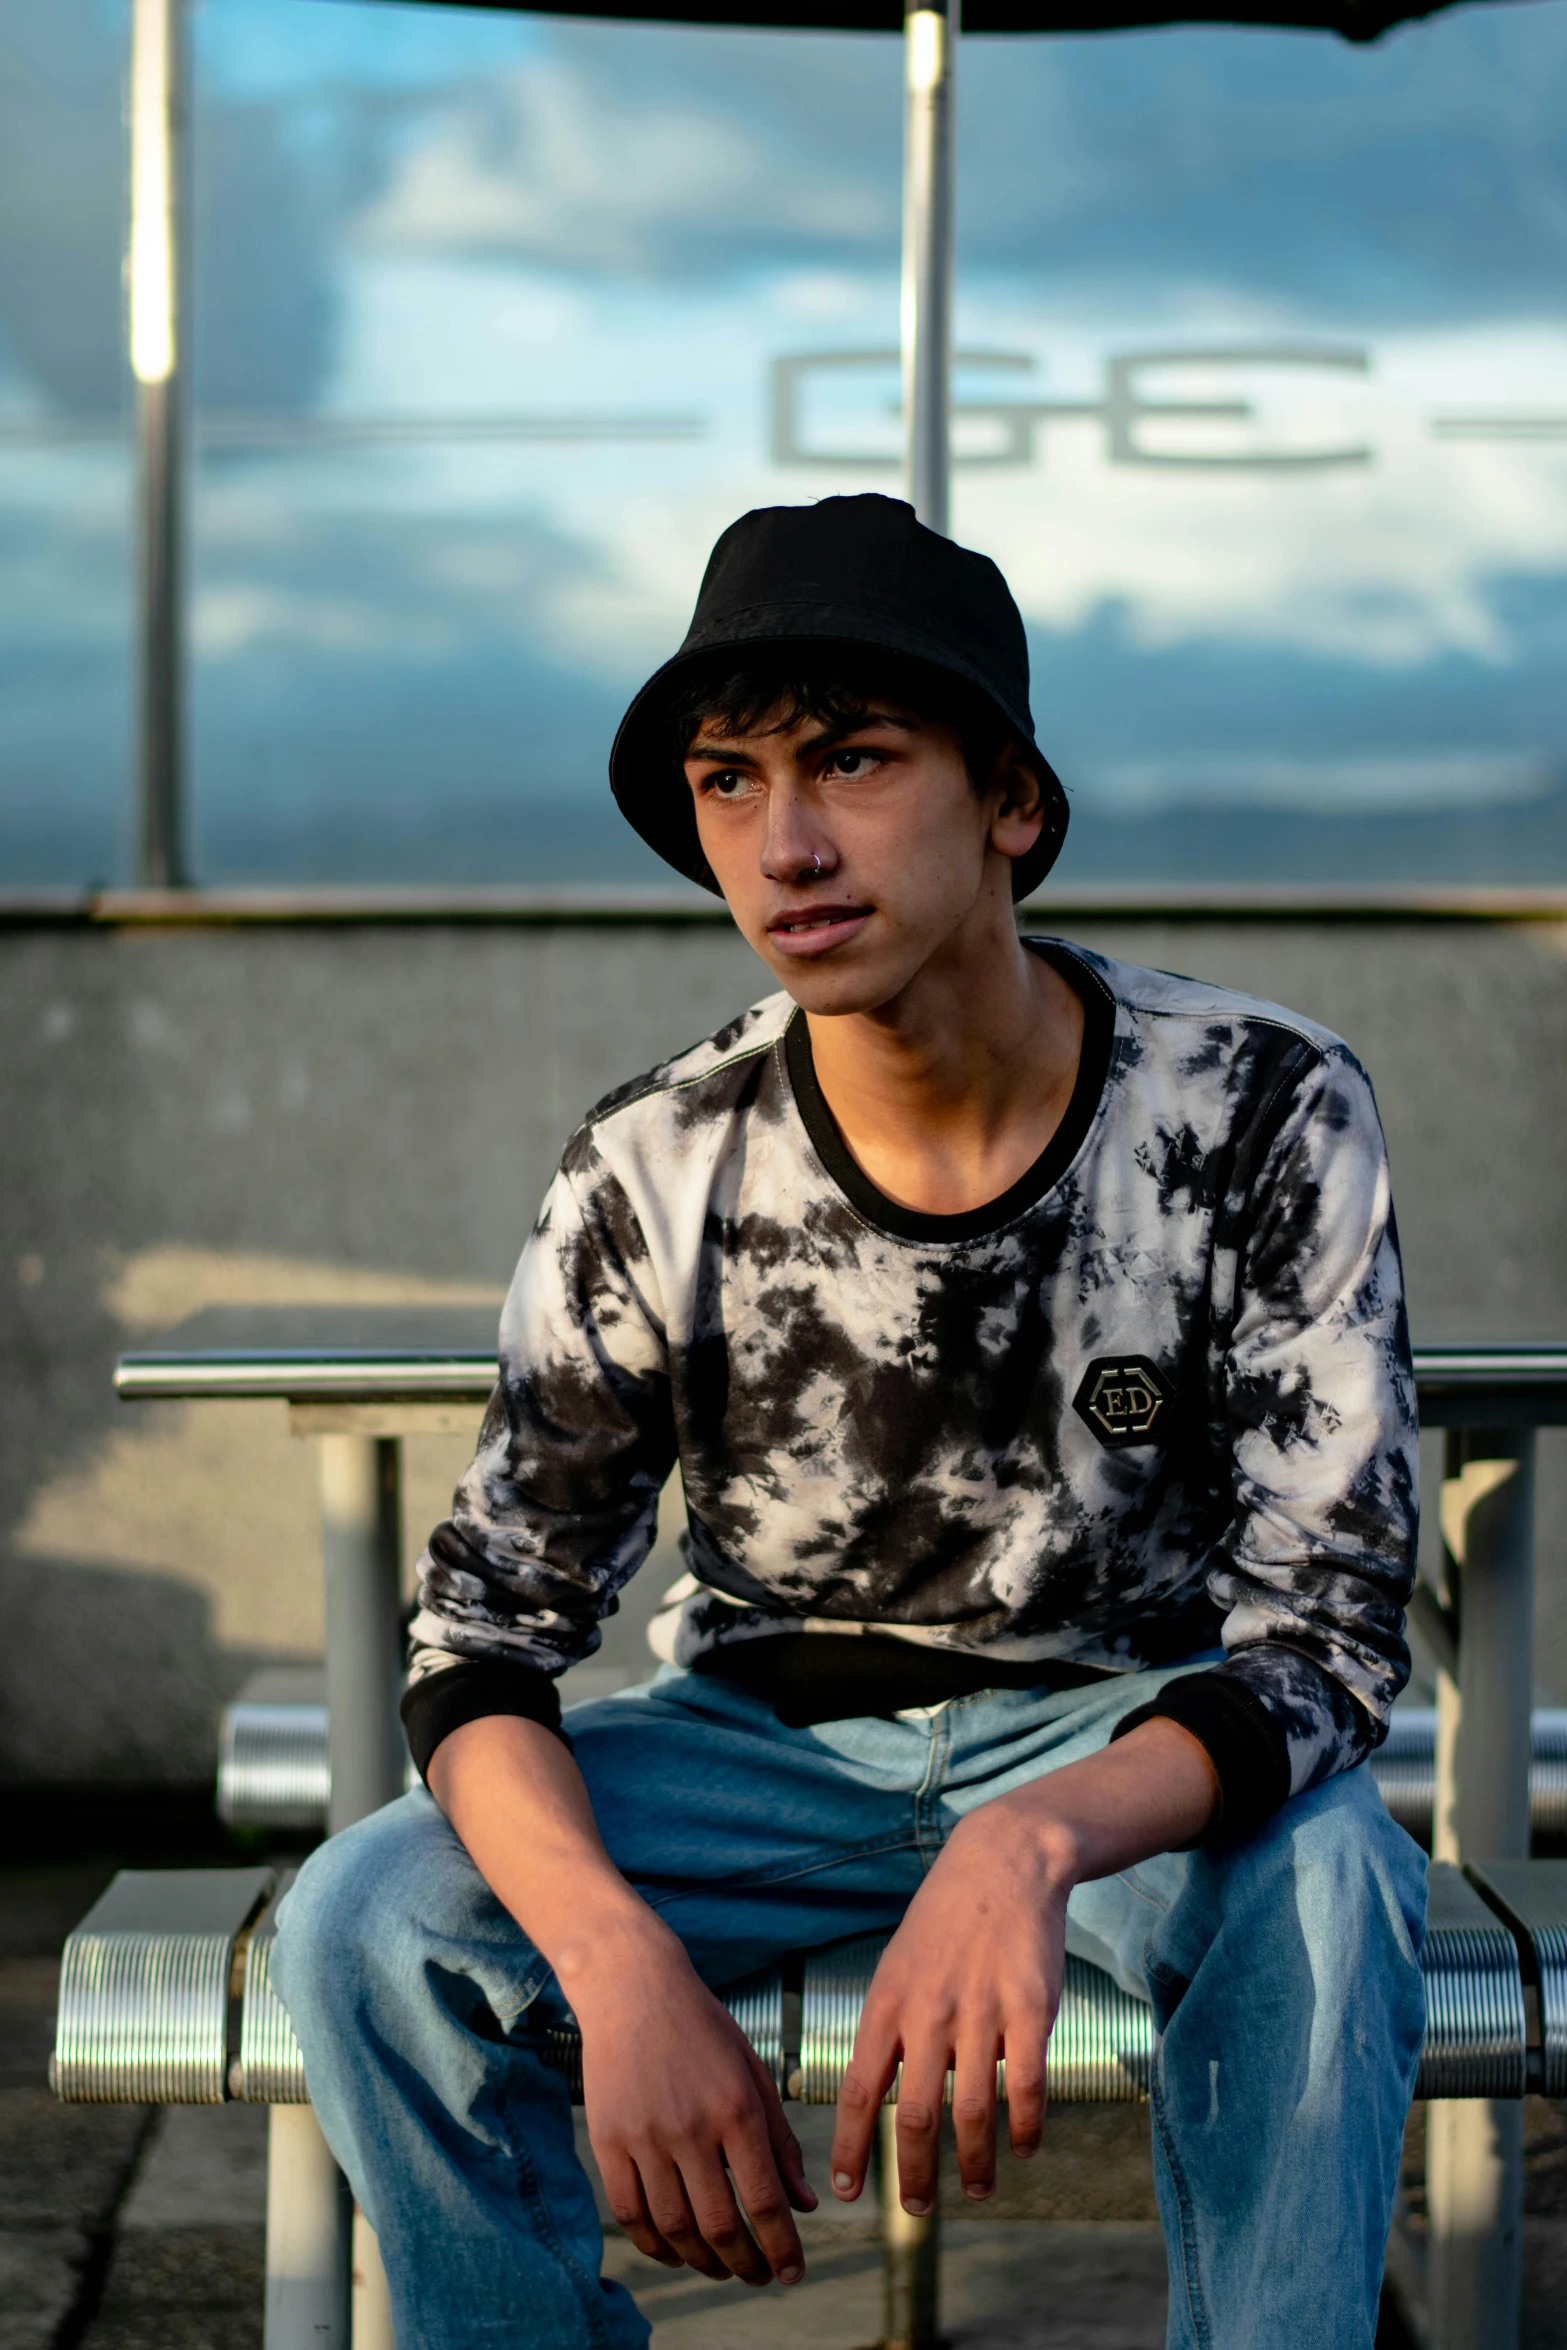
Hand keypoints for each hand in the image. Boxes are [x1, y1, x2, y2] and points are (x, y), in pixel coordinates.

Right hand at [569, 1923, 817, 2286]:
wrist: (632, 1986)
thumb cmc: (702, 2027)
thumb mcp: (752, 2071)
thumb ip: (780, 2140)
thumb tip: (805, 2205)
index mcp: (736, 2107)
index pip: (765, 2200)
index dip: (782, 2248)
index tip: (793, 2274)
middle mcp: (691, 2127)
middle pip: (720, 2225)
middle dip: (746, 2264)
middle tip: (760, 2277)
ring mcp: (645, 2135)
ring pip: (675, 2228)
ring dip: (702, 2262)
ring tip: (722, 2269)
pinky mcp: (607, 2140)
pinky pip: (630, 2213)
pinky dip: (653, 2245)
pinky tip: (674, 2253)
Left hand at [826, 1718, 1218, 2215]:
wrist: (1002, 1863)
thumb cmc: (944, 1922)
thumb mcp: (897, 1967)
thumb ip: (887, 2029)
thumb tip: (874, 2099)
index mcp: (887, 2002)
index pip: (859, 2090)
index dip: (851, 2147)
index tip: (847, 2192)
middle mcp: (929, 2012)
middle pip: (916, 2116)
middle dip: (914, 2175)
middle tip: (916, 2212)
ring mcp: (982, 2013)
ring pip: (974, 2113)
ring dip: (975, 2164)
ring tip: (978, 2190)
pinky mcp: (1031, 2010)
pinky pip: (1027, 2088)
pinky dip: (1026, 2130)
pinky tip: (1024, 2148)